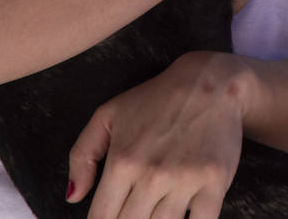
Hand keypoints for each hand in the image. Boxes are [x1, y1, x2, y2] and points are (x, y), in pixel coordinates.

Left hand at [66, 51, 252, 218]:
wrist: (210, 82)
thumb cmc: (156, 99)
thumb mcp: (107, 116)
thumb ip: (81, 156)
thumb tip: (73, 197)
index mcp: (122, 161)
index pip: (102, 218)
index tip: (110, 217)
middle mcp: (152, 174)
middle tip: (134, 213)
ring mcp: (185, 180)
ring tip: (152, 213)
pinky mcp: (215, 183)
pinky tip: (184, 216)